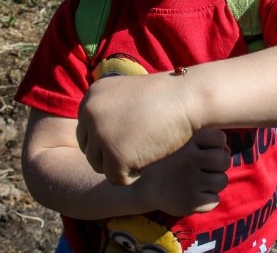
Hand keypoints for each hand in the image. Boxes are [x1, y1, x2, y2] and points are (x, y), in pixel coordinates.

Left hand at [76, 72, 195, 185]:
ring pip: (100, 166)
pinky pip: (117, 179)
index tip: (132, 134)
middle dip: (113, 153)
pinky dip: (134, 174)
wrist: (189, 98)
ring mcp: (100, 135)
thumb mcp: (130, 96)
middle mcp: (89, 114)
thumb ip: (110, 112)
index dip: (110, 139)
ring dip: (123, 164)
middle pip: (90, 150)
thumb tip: (99, 137)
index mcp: (91, 97)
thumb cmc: (168, 97)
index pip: (87, 131)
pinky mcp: (115, 156)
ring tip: (147, 148)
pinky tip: (151, 156)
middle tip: (141, 143)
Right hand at [136, 129, 230, 215]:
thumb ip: (206, 142)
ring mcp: (190, 182)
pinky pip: (215, 200)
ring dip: (215, 183)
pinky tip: (195, 196)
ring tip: (200, 183)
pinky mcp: (190, 203)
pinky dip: (208, 200)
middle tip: (206, 169)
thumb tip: (227, 152)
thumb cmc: (172, 163)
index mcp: (188, 143)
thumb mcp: (183, 144)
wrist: (145, 188)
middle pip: (224, 160)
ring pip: (222, 181)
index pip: (219, 137)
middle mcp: (189, 160)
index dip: (218, 145)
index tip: (206, 151)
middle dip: (220, 165)